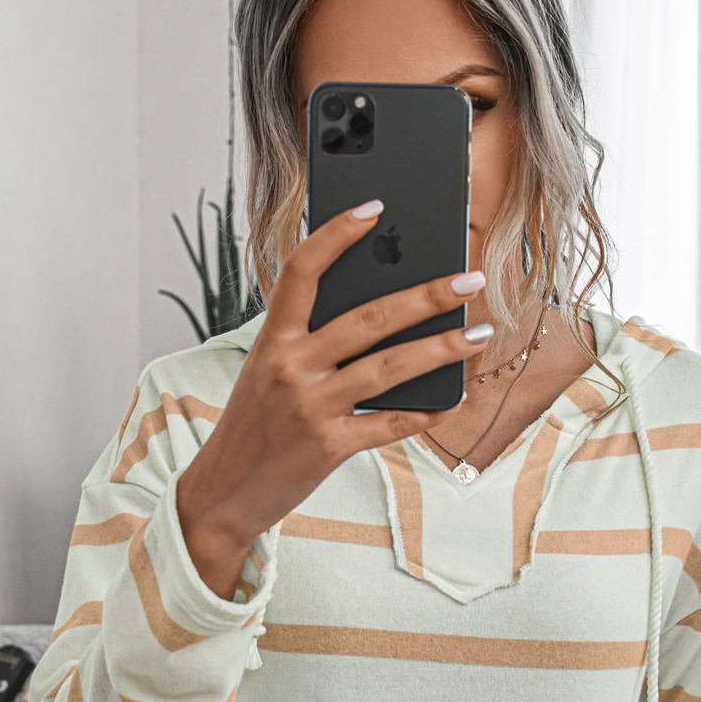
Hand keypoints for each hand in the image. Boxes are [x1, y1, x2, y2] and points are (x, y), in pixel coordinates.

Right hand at [176, 202, 489, 597]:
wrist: (222, 493)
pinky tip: (454, 398)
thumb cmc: (253, 427)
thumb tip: (380, 315)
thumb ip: (309, 343)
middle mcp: (290, 367)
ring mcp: (310, 408)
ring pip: (389, 368)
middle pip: (367, 318)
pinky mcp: (328, 447)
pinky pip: (389, 423)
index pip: (302, 271)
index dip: (337, 235)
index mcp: (272, 340)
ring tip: (478, 333)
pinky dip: (426, 411)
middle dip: (425, 295)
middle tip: (468, 278)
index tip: (374, 207)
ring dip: (442, 348)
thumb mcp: (266, 373)